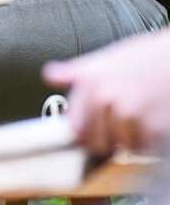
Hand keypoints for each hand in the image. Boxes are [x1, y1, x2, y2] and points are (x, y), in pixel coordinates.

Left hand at [43, 29, 169, 155]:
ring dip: (128, 139)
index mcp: (89, 84)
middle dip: (106, 139)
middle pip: (97, 143)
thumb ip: (75, 72)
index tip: (90, 131)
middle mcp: (104, 99)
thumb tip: (49, 76)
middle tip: (116, 127)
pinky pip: (144, 148)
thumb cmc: (144, 57)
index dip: (83, 134)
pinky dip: (148, 140)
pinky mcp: (153, 127)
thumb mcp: (104, 59)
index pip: (75, 128)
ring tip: (136, 117)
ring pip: (122, 146)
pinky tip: (150, 120)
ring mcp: (129, 115)